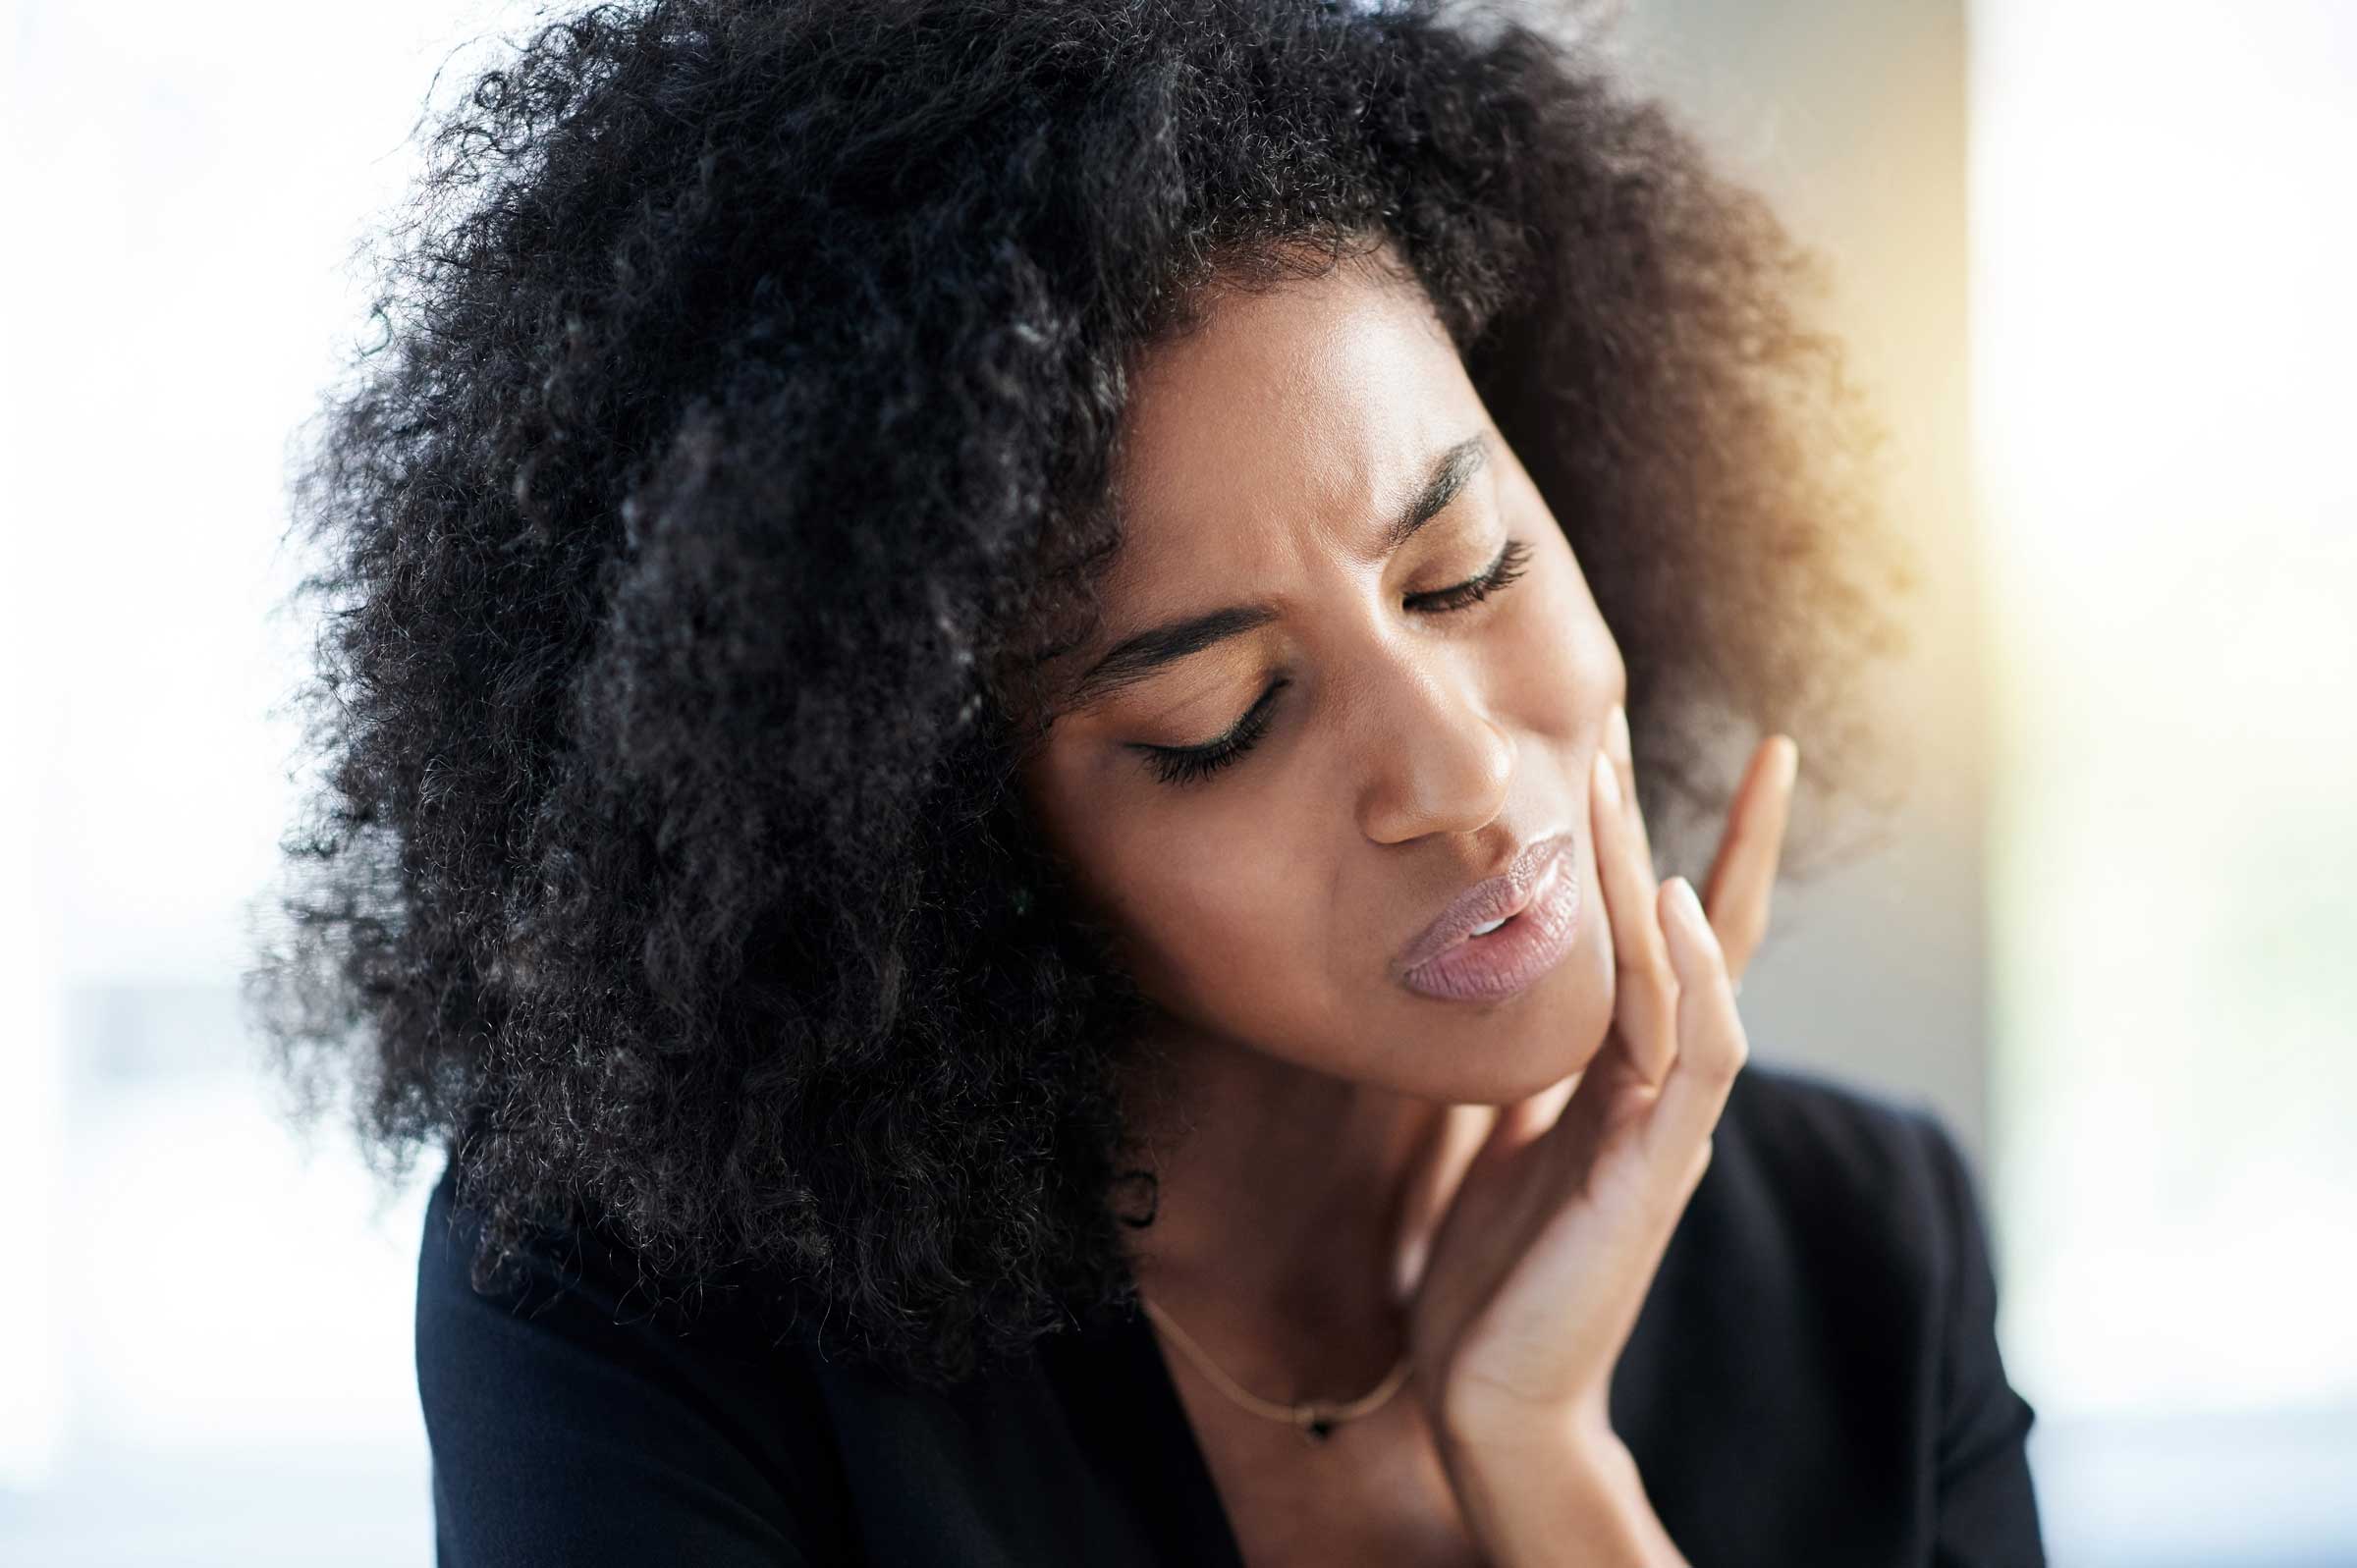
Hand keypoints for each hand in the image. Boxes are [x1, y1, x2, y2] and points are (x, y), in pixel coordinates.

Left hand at [1390, 707, 1795, 1550]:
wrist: (1492, 1394)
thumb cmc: (1498, 1278)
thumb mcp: (1499, 1146)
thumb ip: (1523, 1074)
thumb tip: (1505, 1004)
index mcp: (1625, 1078)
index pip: (1672, 943)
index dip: (1686, 849)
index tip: (1670, 756)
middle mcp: (1660, 1089)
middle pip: (1701, 933)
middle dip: (1714, 831)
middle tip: (1708, 728)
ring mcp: (1664, 1127)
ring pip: (1693, 971)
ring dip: (1672, 869)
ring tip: (1641, 776)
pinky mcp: (1649, 1170)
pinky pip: (1693, 1054)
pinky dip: (1693, 976)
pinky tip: (1680, 906)